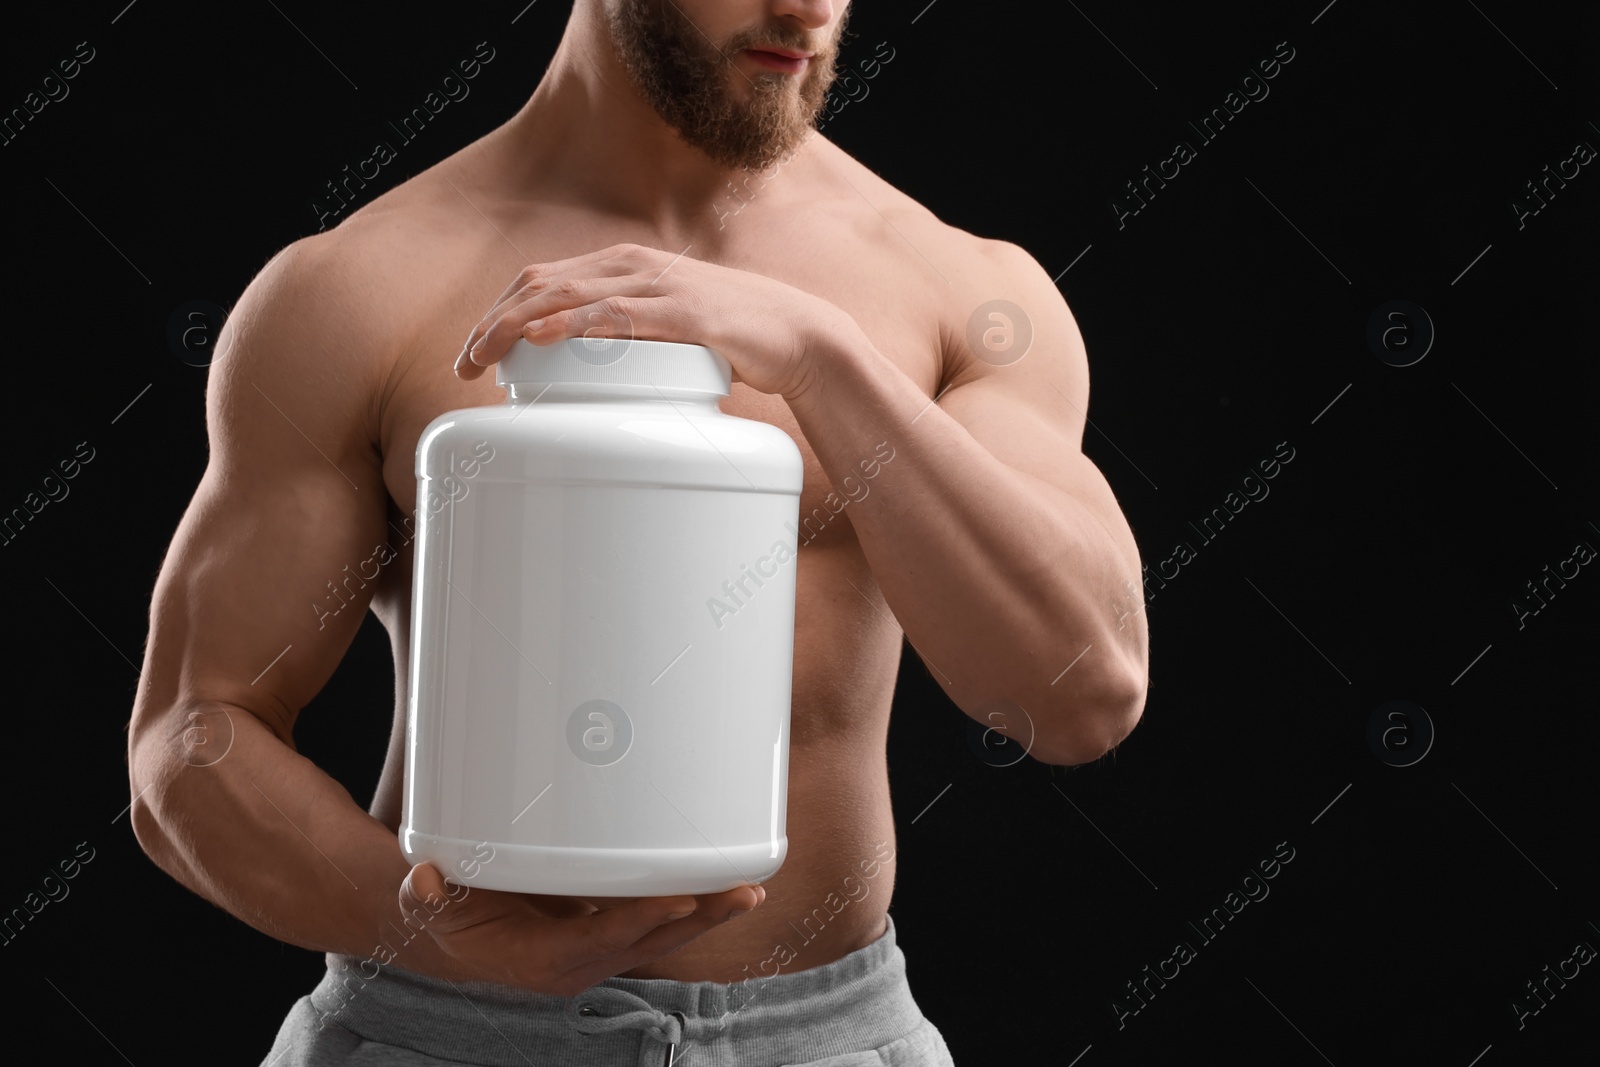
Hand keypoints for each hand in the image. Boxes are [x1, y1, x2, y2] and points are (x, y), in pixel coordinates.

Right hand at [398, 862, 765, 995]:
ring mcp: (599, 949)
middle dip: (698, 919)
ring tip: (750, 889)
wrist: (461, 936)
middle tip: (742, 892)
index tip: (679, 900)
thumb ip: (428, 895)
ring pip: (662, 935)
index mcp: (542, 960)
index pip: (600, 941)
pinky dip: (691, 904)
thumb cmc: (452, 916)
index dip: (641, 922)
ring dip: (707, 914)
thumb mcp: (433, 906)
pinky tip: (724, 884)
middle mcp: (579, 961)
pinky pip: (657, 922)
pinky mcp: (611, 933)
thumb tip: (423, 884)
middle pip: (648, 942)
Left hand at [453, 242, 850, 402]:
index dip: (499, 311)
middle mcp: (635, 266)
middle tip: (464, 364)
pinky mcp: (686, 314)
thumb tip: (587, 378)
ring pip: (568, 295)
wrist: (801, 337)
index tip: (473, 352)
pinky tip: (544, 338)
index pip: (543, 278)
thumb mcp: (668, 334)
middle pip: (541, 283)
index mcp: (625, 267)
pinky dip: (574, 324)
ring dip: (517, 324)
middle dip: (494, 322)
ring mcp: (660, 286)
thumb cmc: (733, 341)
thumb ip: (628, 341)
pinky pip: (617, 315)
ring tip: (483, 354)